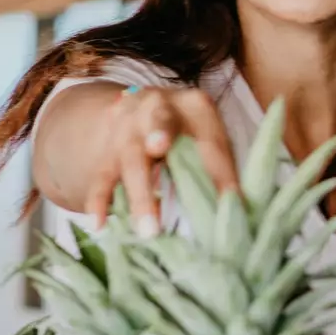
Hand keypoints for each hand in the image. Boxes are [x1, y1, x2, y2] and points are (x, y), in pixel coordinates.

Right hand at [89, 85, 238, 234]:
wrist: (141, 112)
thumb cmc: (188, 134)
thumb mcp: (208, 138)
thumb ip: (219, 167)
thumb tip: (236, 209)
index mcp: (195, 105)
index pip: (210, 139)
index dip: (221, 170)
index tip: (230, 199)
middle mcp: (158, 106)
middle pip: (160, 123)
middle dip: (159, 135)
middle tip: (158, 148)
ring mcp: (127, 125)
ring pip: (129, 155)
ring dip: (139, 195)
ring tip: (148, 229)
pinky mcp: (105, 148)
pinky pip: (101, 174)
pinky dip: (99, 199)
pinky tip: (99, 223)